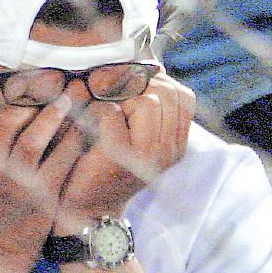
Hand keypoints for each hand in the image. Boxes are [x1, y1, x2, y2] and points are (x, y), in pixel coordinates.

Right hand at [0, 84, 84, 270]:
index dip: (5, 89)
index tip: (23, 80)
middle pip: (9, 118)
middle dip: (33, 94)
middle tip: (52, 80)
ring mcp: (15, 183)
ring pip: (35, 137)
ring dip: (55, 113)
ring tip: (69, 97)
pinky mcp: (42, 197)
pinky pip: (61, 160)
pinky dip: (73, 140)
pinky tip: (82, 127)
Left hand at [56, 71, 193, 232]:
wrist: (86, 205)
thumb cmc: (107, 164)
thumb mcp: (138, 137)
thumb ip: (150, 108)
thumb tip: (152, 66)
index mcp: (177, 145)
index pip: (184, 97)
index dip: (159, 83)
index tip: (136, 89)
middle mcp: (168, 152)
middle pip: (166, 93)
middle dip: (138, 86)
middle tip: (116, 100)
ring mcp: (147, 156)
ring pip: (145, 100)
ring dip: (119, 97)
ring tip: (105, 112)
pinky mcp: (119, 156)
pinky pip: (112, 111)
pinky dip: (97, 111)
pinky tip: (91, 125)